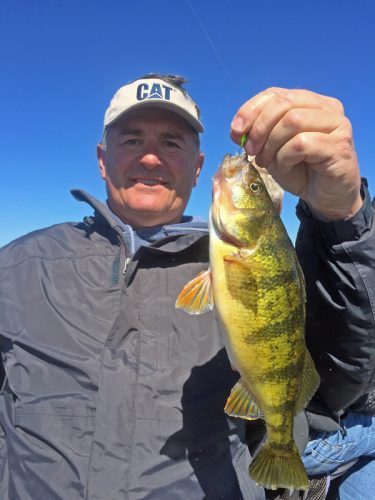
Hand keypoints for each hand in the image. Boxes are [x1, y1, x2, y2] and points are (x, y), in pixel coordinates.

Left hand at [230, 87, 362, 220]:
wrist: (326, 197)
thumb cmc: (301, 170)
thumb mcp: (272, 150)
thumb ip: (258, 135)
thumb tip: (237, 129)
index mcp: (310, 102)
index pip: (276, 94)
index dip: (251, 109)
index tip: (236, 131)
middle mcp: (327, 108)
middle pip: (283, 104)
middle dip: (259, 128)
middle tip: (251, 151)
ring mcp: (337, 124)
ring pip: (292, 121)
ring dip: (271, 144)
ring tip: (267, 162)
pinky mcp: (339, 145)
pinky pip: (301, 144)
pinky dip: (285, 157)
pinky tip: (285, 168)